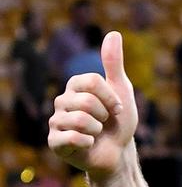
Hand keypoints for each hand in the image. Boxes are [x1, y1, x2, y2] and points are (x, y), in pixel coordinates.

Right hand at [48, 31, 137, 180]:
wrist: (118, 153)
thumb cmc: (118, 122)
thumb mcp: (122, 91)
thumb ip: (114, 64)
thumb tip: (114, 34)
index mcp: (75, 86)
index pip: (93, 82)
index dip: (111, 98)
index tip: (116, 108)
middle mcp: (62, 101)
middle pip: (87, 101)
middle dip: (105, 115)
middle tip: (104, 123)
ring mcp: (56, 122)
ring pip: (82, 120)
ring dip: (98, 130)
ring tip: (96, 134)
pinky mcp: (55, 143)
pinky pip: (73, 138)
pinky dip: (88, 143)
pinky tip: (88, 145)